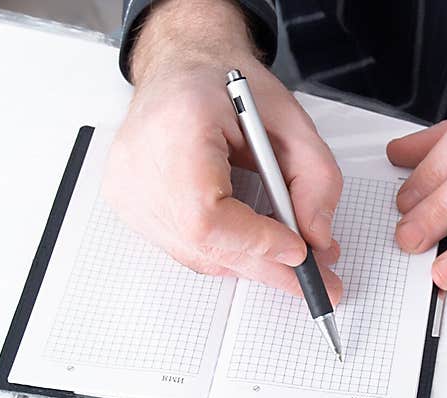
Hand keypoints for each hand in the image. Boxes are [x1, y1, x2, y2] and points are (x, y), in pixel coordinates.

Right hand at [104, 0, 342, 303]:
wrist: (183, 68)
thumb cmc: (227, 86)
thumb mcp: (292, 120)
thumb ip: (316, 178)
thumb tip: (317, 238)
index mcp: (177, 126)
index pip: (206, 213)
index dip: (256, 241)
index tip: (300, 251)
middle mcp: (140, 161)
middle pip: (204, 243)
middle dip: (268, 265)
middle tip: (316, 280)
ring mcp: (128, 188)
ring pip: (198, 255)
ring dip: (251, 262)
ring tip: (290, 255)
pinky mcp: (129, 205)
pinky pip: (186, 249)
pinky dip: (226, 251)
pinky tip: (253, 241)